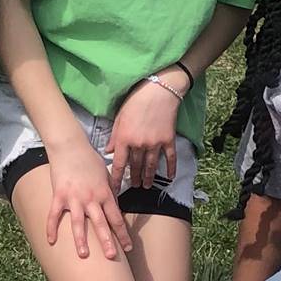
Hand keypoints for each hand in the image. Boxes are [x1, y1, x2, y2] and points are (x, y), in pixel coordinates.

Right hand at [45, 135, 132, 259]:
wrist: (70, 147)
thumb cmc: (90, 160)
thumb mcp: (106, 175)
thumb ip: (110, 193)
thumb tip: (115, 208)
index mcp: (104, 194)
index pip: (116, 218)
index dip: (123, 234)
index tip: (128, 247)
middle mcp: (91, 198)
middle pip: (100, 223)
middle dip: (107, 241)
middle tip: (112, 257)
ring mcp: (73, 198)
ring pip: (78, 223)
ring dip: (81, 240)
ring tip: (83, 255)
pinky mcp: (58, 195)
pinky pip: (54, 215)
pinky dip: (51, 228)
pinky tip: (50, 241)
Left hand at [106, 77, 181, 198]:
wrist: (159, 90)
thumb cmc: (136, 100)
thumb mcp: (120, 117)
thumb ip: (115, 137)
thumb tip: (109, 151)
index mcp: (125, 139)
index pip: (119, 164)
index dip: (116, 179)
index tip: (115, 190)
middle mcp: (139, 145)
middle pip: (135, 167)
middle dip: (134, 178)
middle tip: (134, 186)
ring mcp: (155, 144)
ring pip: (151, 166)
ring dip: (148, 177)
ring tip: (147, 185)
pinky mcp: (168, 140)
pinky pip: (169, 158)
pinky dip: (170, 169)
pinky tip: (170, 177)